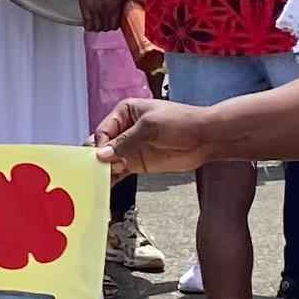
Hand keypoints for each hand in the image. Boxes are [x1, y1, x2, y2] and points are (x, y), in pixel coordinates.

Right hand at [74, 0, 137, 34]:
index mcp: (114, 7)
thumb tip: (148, 0)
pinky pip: (86, 23)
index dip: (115, 25)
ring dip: (98, 27)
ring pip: (96, 28)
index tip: (114, 21)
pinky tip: (91, 22)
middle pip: (105, 28)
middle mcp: (103, 10)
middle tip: (107, 21)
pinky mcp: (85, 7)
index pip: (114, 26)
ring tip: (100, 22)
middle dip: (107, 26)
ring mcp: (93, 10)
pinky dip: (89, 25)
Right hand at [95, 97, 214, 176]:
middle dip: (97, 158)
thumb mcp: (150, 127)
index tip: (98, 158)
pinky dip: (112, 179)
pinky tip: (105, 186)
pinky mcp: (137, 163)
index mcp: (125, 112)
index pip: (103, 130)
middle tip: (92, 171)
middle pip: (103, 146)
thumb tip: (102, 155)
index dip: (100, 145)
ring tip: (96, 181)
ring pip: (109, 160)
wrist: (205, 137)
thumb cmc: (181, 122)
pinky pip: (119, 172)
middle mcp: (125, 130)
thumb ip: (125, 142)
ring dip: (103, 170)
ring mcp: (131, 148)